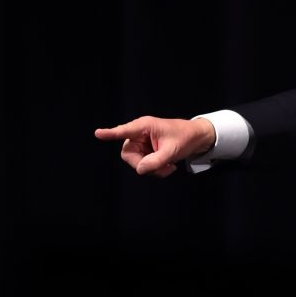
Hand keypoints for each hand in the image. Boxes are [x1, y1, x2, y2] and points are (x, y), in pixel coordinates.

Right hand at [94, 116, 215, 176]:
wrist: (196, 138)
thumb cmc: (185, 138)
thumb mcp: (172, 150)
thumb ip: (156, 161)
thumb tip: (140, 170)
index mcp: (144, 126)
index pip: (124, 131)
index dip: (110, 133)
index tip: (98, 133)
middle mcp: (139, 134)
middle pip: (128, 154)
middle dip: (143, 165)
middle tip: (162, 168)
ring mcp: (142, 143)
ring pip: (136, 162)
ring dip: (152, 169)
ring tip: (169, 167)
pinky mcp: (146, 151)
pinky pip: (143, 165)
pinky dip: (155, 170)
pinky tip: (168, 167)